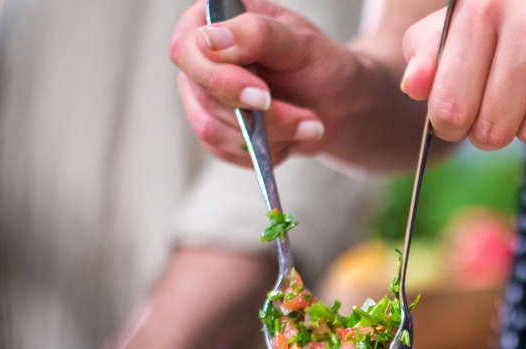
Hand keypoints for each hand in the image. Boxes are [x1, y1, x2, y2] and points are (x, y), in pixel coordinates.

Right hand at [168, 0, 355, 165]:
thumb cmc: (320, 65)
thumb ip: (257, 34)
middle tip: (306, 119)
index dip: (220, 79)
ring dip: (269, 137)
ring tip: (309, 126)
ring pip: (213, 130)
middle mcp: (201, 57)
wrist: (337, 103)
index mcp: (214, 20)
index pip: (188, 50)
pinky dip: (265, 151)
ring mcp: (204, 94)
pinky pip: (225, 151)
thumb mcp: (301, 43)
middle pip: (204, 96)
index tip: (264, 96)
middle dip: (260, 117)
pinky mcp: (215, 128)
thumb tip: (208, 38)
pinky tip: (291, 137)